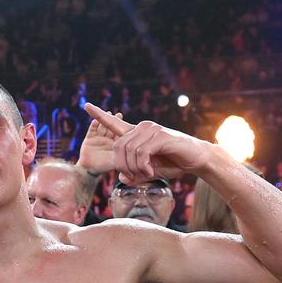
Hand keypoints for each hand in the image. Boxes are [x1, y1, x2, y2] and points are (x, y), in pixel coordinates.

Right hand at [77, 114, 120, 173]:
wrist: (89, 169)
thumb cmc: (104, 166)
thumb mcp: (117, 160)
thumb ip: (124, 156)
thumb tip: (135, 152)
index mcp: (115, 143)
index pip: (119, 132)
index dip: (121, 126)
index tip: (123, 118)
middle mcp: (107, 138)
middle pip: (111, 127)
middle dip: (114, 120)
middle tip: (118, 114)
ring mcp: (98, 138)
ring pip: (102, 127)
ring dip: (105, 120)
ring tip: (108, 114)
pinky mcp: (89, 138)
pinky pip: (92, 130)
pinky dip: (94, 125)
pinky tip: (96, 121)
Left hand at [84, 103, 215, 184]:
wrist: (195, 159)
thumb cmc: (173, 163)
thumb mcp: (148, 171)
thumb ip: (134, 173)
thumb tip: (121, 176)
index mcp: (136, 134)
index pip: (114, 123)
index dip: (99, 115)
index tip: (86, 105)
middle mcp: (142, 128)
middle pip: (118, 147)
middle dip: (123, 166)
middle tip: (135, 176)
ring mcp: (151, 130)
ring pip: (129, 151)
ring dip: (135, 168)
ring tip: (146, 173)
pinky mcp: (160, 136)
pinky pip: (141, 153)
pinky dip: (143, 166)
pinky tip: (150, 171)